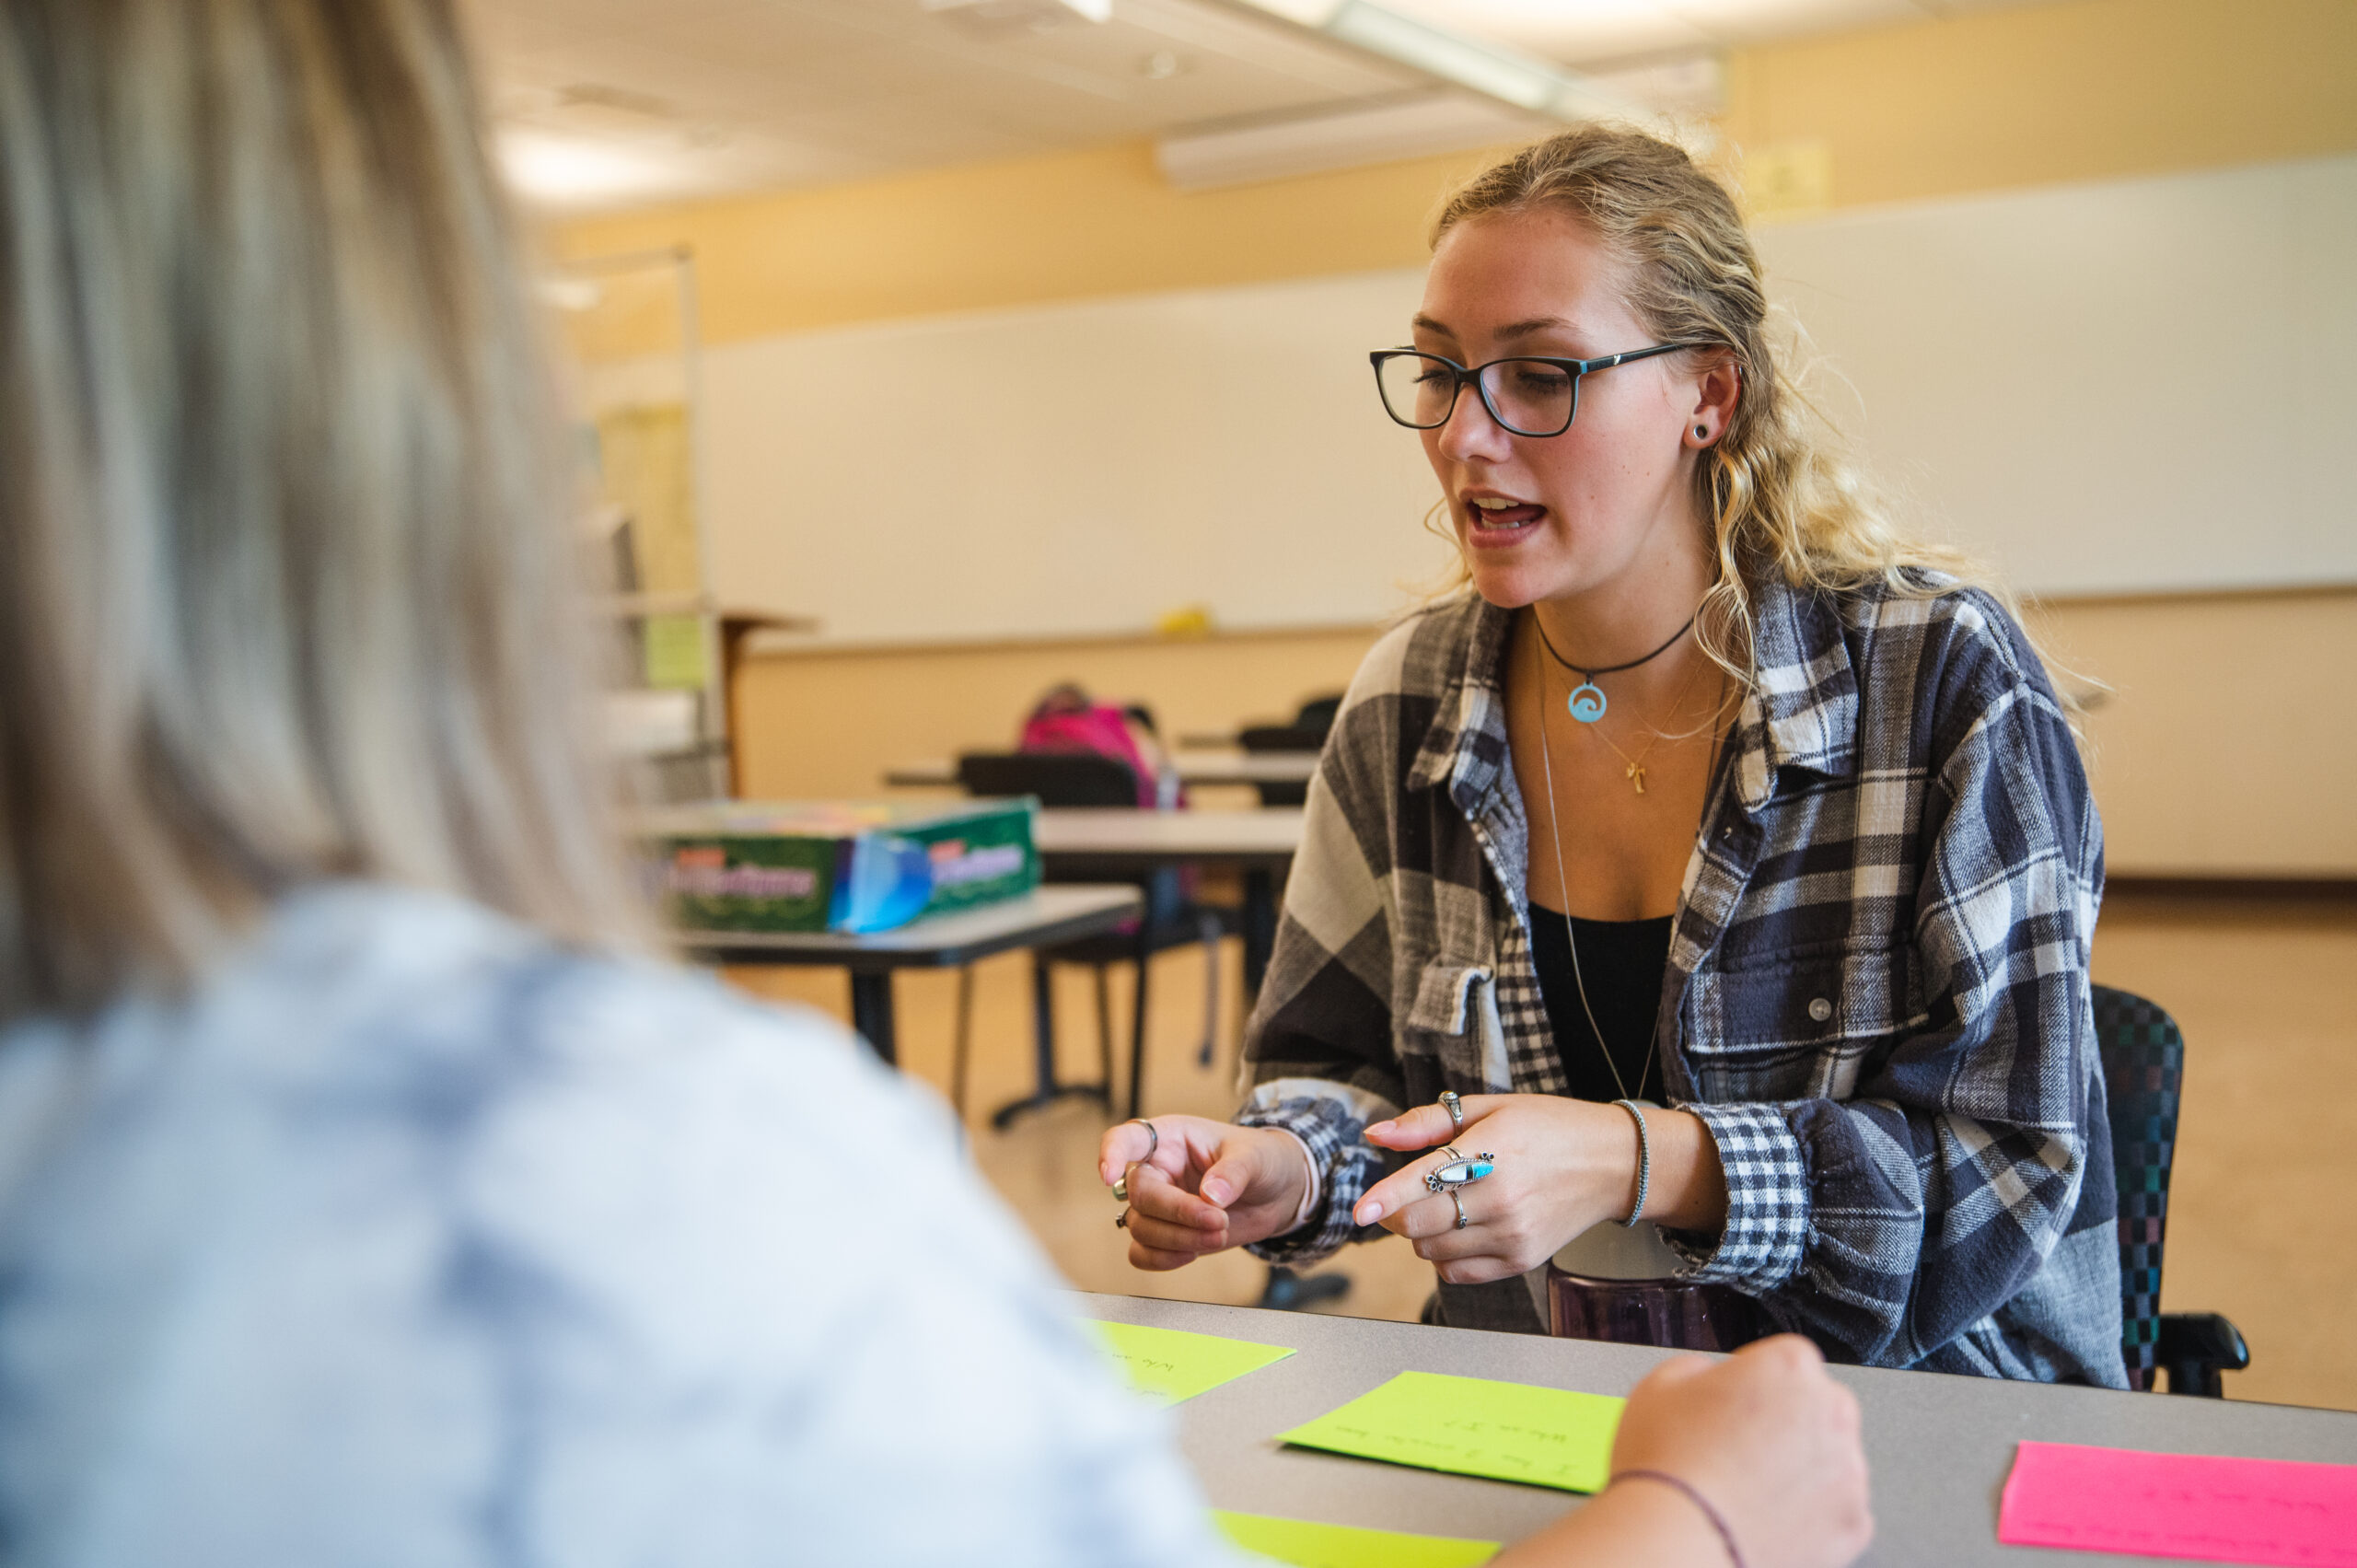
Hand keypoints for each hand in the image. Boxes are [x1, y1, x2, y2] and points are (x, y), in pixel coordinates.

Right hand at [1096, 1116, 1310, 1271]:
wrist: (1277, 1192)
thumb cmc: (1261, 1159)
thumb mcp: (1254, 1156)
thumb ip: (1233, 1172)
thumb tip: (1212, 1195)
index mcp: (1171, 1138)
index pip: (1128, 1138)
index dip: (1111, 1153)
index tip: (1109, 1175)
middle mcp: (1157, 1170)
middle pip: (1140, 1195)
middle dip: (1178, 1214)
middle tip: (1217, 1220)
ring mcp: (1160, 1204)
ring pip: (1140, 1227)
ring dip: (1178, 1239)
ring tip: (1218, 1233)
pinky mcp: (1166, 1234)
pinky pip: (1142, 1252)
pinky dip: (1162, 1259)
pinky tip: (1192, 1253)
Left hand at [1349, 1095, 1641, 1284]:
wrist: (1613, 1164)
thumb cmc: (1550, 1128)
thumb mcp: (1491, 1107)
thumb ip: (1428, 1123)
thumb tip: (1377, 1135)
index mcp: (1492, 1153)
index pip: (1425, 1182)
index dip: (1386, 1198)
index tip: (1359, 1211)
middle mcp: (1501, 1199)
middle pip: (1419, 1224)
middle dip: (1398, 1211)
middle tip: (1407, 1193)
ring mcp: (1512, 1235)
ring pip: (1431, 1251)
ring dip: (1421, 1233)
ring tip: (1445, 1205)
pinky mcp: (1520, 1260)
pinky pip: (1456, 1273)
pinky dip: (1443, 1256)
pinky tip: (1460, 1230)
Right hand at [1606, 1337, 1872, 1567]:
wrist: (1678, 1540)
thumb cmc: (1669, 1468)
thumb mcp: (1659, 1385)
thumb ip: (1699, 1368)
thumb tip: (1708, 1378)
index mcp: (1789, 1365)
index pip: (1785, 1359)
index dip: (1753, 1383)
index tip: (1733, 1404)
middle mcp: (1830, 1412)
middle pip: (1816, 1406)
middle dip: (1785, 1423)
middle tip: (1738, 1448)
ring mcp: (1848, 1471)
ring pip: (1828, 1459)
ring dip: (1799, 1468)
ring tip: (1745, 1489)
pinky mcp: (1853, 1523)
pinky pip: (1835, 1509)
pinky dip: (1810, 1514)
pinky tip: (1764, 1516)